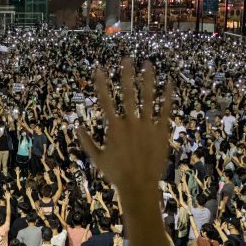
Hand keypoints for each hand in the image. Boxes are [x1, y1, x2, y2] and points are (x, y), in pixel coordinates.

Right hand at [80, 59, 173, 198]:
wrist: (138, 186)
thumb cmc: (116, 173)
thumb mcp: (97, 159)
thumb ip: (86, 141)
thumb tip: (76, 126)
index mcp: (114, 128)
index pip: (105, 100)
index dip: (101, 83)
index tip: (99, 68)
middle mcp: (130, 123)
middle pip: (128, 93)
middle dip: (127, 75)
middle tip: (127, 58)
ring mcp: (147, 126)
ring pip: (148, 98)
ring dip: (148, 79)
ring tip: (149, 64)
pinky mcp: (161, 132)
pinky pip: (165, 111)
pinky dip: (167, 97)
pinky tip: (169, 83)